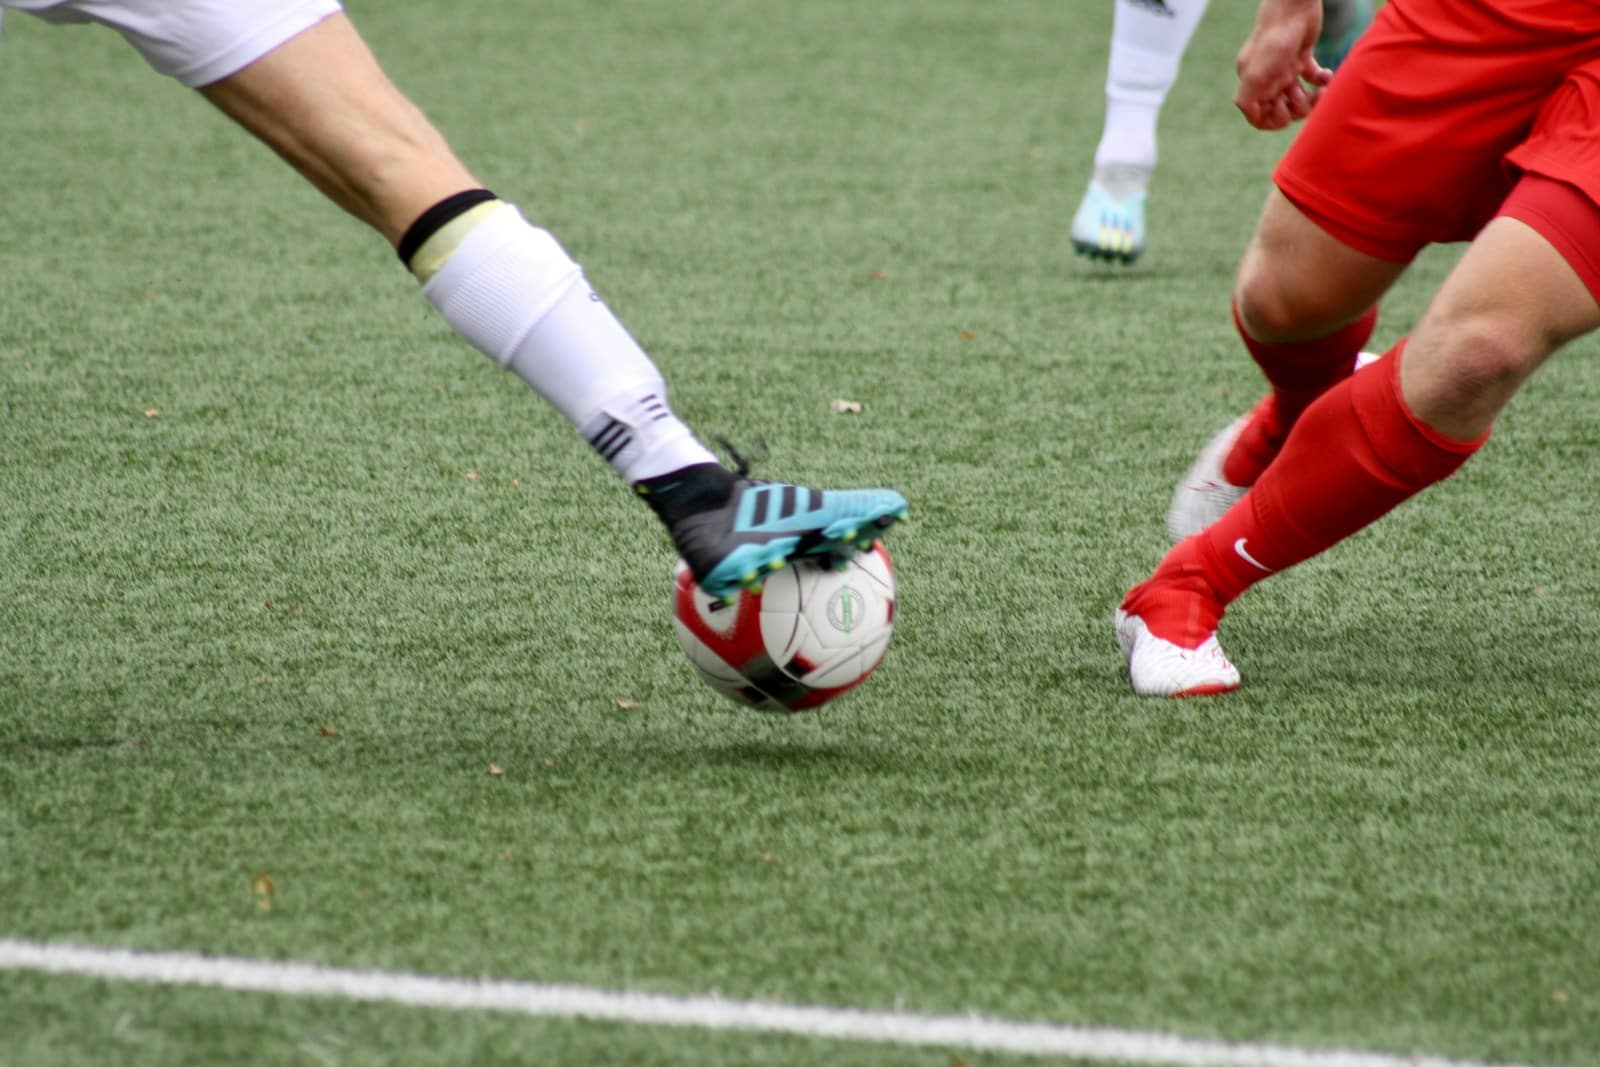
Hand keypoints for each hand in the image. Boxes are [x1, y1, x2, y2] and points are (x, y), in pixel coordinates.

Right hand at [1234, 0, 1333, 129]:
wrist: (1294, 7)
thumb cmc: (1274, 41)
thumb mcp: (1255, 75)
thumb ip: (1248, 100)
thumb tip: (1254, 119)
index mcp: (1252, 84)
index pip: (1259, 117)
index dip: (1272, 121)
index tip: (1284, 112)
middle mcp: (1267, 79)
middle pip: (1281, 110)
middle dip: (1295, 109)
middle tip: (1301, 95)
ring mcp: (1284, 69)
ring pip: (1298, 98)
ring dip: (1311, 98)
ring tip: (1320, 90)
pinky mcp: (1302, 57)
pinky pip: (1313, 79)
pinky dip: (1322, 81)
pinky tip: (1327, 76)